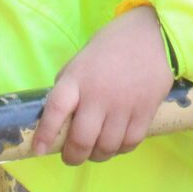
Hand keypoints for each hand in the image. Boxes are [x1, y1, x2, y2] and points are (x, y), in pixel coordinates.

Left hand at [31, 7, 174, 163]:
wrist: (154, 34)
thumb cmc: (112, 46)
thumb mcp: (82, 60)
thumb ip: (70, 87)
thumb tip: (60, 117)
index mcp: (78, 78)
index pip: (56, 109)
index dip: (46, 133)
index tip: (39, 150)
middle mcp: (99, 94)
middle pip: (81, 139)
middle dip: (73, 156)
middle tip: (72, 156)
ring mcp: (124, 105)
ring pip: (106, 147)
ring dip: (97, 155)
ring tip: (95, 150)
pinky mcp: (146, 111)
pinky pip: (129, 143)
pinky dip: (120, 149)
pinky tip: (117, 143)